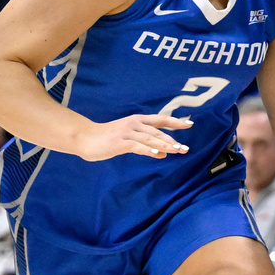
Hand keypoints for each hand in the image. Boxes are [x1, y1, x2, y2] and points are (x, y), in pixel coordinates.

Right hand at [75, 115, 193, 161]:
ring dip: (164, 145)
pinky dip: (147, 150)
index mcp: (136, 121)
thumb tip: (162, 153)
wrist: (84, 137)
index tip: (189, 124)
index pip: (160, 120)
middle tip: (185, 149)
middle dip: (172, 140)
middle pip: (157, 131)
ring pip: (149, 139)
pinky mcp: (119, 142)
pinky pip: (136, 146)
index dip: (175, 122)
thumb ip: (145, 145)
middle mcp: (133, 124)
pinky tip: (157, 154)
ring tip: (176, 151)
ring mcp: (126, 132)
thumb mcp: (128, 140)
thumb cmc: (106, 139)